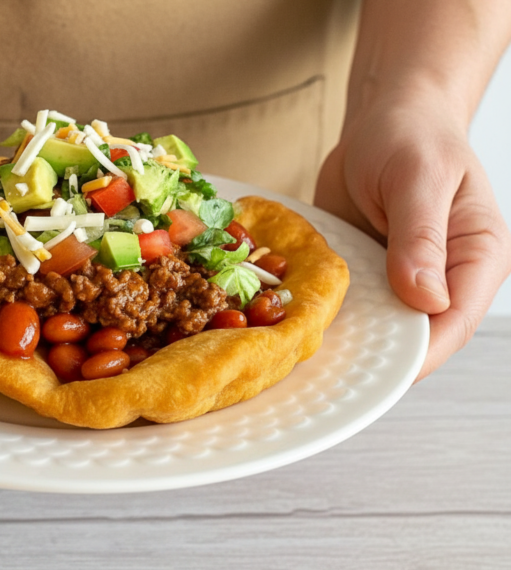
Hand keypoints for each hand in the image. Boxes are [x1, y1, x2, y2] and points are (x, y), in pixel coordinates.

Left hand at [315, 92, 510, 380]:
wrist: (383, 116)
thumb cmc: (413, 135)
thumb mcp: (417, 178)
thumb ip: (420, 236)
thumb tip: (426, 299)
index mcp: (475, 257)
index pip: (456, 321)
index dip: (420, 353)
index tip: (378, 373)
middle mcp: (442, 276)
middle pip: (415, 334)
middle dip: (376, 355)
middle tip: (327, 374)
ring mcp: (401, 277)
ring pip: (379, 325)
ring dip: (346, 339)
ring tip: (303, 356)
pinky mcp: (367, 271)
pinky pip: (349, 303)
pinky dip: (326, 312)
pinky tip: (294, 323)